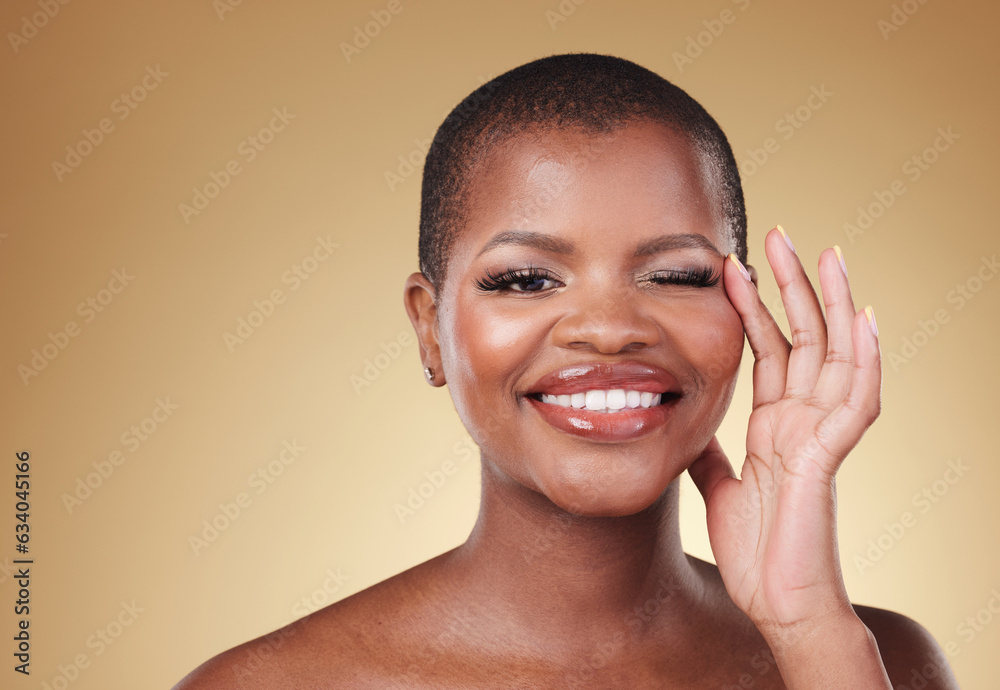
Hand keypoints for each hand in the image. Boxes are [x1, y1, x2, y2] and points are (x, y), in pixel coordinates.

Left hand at [687, 226, 881, 634]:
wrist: (776, 600)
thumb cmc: (756, 548)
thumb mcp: (719, 485)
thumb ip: (710, 451)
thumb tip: (686, 424)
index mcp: (775, 424)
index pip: (768, 351)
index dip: (753, 308)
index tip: (731, 268)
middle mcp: (802, 420)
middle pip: (803, 338)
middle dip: (792, 286)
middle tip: (779, 235)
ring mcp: (820, 434)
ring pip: (835, 356)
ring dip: (834, 305)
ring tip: (829, 254)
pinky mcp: (828, 455)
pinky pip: (855, 400)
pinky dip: (863, 360)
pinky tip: (864, 320)